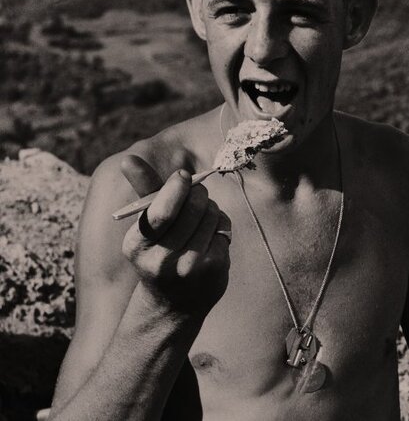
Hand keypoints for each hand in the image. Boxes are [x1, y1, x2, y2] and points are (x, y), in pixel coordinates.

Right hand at [119, 155, 230, 318]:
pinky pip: (224, 229)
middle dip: (198, 194)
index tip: (183, 176)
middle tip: (196, 195)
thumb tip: (129, 158)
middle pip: (193, 207)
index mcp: (136, 245)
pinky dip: (221, 226)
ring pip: (212, 215)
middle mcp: (161, 259)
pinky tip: (210, 238)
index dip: (177, 186)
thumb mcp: (145, 227)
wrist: (172, 305)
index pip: (163, 210)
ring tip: (201, 220)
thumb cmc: (158, 253)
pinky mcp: (213, 268)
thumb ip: (144, 192)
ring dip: (211, 209)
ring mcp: (190, 267)